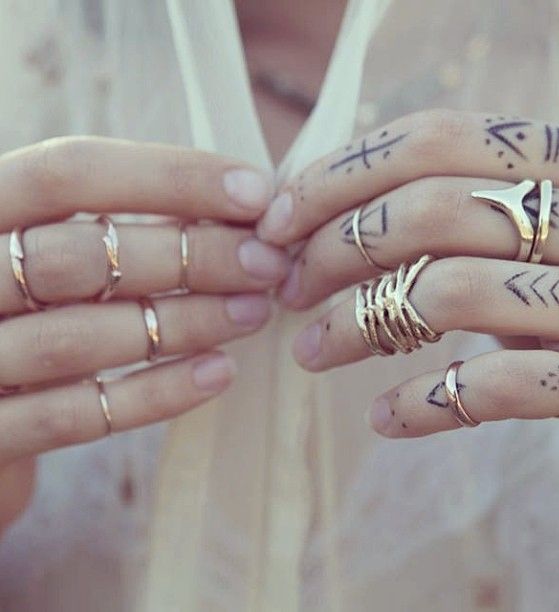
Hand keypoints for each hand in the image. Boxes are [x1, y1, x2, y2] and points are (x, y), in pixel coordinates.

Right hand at [0, 136, 288, 531]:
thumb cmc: (29, 312)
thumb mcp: (53, 252)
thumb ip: (115, 229)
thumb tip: (231, 207)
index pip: (68, 172)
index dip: (169, 177)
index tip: (254, 192)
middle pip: (78, 256)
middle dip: (189, 256)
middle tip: (267, 263)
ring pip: (79, 338)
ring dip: (184, 322)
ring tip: (256, 311)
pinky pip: (76, 417)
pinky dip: (156, 394)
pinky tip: (220, 374)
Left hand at [257, 109, 558, 490]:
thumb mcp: (517, 232)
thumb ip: (443, 210)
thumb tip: (308, 210)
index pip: (431, 139)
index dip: (340, 176)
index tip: (277, 222)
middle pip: (430, 212)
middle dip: (334, 250)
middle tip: (289, 290)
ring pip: (450, 295)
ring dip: (355, 327)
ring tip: (310, 352)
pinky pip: (500, 387)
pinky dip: (425, 404)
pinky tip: (382, 417)